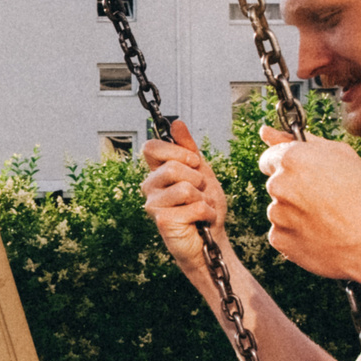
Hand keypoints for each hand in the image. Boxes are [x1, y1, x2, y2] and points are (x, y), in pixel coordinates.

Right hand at [139, 119, 226, 274]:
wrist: (211, 238)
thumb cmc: (204, 206)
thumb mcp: (201, 171)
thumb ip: (188, 148)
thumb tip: (176, 123)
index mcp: (157, 172)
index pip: (150, 147)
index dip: (176, 151)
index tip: (193, 162)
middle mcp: (149, 187)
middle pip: (171, 167)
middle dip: (197, 178)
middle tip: (201, 191)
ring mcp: (153, 205)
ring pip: (185, 188)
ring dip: (204, 197)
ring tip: (203, 207)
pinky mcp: (162, 221)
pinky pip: (194, 206)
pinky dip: (207, 213)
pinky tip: (203, 220)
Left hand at [255, 129, 360, 281]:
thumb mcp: (341, 155)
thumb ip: (301, 141)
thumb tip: (266, 132)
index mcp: (292, 159)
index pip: (269, 156)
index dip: (286, 165)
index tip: (301, 174)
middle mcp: (278, 185)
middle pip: (275, 184)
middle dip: (292, 188)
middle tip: (324, 199)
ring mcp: (276, 214)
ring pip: (279, 209)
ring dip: (294, 212)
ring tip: (326, 219)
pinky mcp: (279, 239)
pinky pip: (282, 232)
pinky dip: (295, 234)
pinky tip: (319, 234)